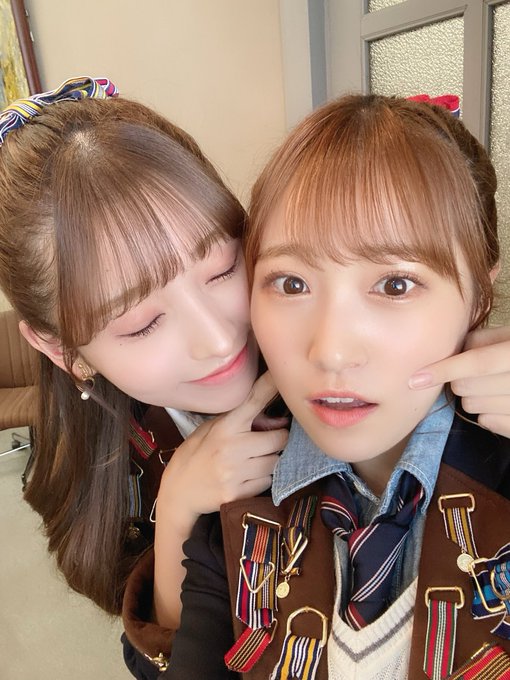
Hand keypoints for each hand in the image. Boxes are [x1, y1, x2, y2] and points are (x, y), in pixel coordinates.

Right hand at [157, 371, 288, 528]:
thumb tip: (276, 417)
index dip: (271, 386)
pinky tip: (247, 477)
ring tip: (253, 460)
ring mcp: (236, 473)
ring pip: (276, 462)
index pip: (254, 401)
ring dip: (271, 460)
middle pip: (279, 438)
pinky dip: (263, 479)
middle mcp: (232, 448)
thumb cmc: (194, 455)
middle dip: (278, 439)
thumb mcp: (209, 430)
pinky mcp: (238, 494)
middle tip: (266, 441)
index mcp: (224, 427)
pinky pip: (267, 482)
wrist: (178, 494)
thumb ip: (238, 422)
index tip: (282, 374)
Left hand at [409, 326, 509, 436]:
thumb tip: (449, 351)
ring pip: (472, 406)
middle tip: (475, 372)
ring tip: (492, 385)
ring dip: (473, 396)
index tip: (415, 379)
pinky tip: (501, 402)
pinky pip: (486, 421)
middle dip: (459, 379)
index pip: (478, 362)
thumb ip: (482, 339)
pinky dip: (487, 412)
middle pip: (467, 387)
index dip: (444, 369)